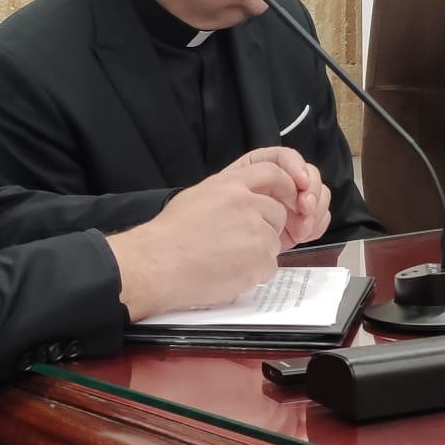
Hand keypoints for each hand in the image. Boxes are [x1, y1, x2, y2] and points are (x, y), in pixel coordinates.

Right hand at [106, 164, 291, 319]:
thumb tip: (246, 198)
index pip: (272, 171)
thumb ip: (228, 194)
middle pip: (277, 212)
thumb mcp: (198, 197)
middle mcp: (245, 202)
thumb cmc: (169, 238)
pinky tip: (229, 272)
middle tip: (239, 242)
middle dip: (267, 228)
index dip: (284, 186)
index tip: (287, 198)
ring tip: (226, 259)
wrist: (157, 265)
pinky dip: (254, 273)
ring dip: (258, 253)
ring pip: (274, 241)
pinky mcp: (260, 257)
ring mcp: (255, 229)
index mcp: (229, 184)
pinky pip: (269, 266)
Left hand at [227, 147, 330, 246]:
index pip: (285, 158)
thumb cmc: (213, 222)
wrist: (217, 254)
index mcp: (259, 167)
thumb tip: (284, 190)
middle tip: (305, 208)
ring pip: (318, 196)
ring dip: (316, 210)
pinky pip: (320, 217)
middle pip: (308, 175)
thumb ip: (255, 186)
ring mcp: (291, 204)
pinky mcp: (299, 224)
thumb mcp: (226, 194)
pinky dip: (317, 224)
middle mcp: (279, 184)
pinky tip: (304, 233)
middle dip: (311, 190)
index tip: (301, 182)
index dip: (297, 166)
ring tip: (302, 228)